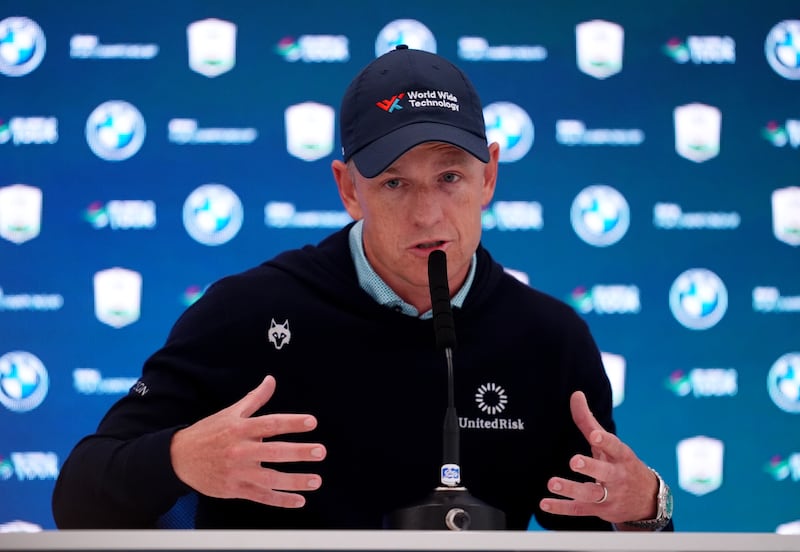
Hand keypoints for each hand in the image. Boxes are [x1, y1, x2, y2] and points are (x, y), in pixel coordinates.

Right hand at [170, 375, 325, 507]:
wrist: (179, 458)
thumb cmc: (208, 433)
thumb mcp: (230, 413)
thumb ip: (255, 399)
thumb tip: (271, 380)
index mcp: (240, 428)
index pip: (270, 424)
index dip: (292, 422)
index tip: (311, 422)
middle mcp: (240, 450)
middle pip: (274, 451)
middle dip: (299, 452)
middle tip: (320, 452)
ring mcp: (237, 472)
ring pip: (270, 478)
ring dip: (295, 481)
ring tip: (316, 480)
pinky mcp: (234, 489)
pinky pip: (261, 496)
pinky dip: (280, 500)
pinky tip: (299, 500)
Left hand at [539, 391, 657, 524]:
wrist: (647, 500)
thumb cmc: (621, 464)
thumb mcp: (610, 444)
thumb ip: (589, 421)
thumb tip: (575, 394)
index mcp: (622, 457)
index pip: (615, 447)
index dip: (605, 441)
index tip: (595, 436)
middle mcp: (617, 476)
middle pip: (604, 472)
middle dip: (590, 467)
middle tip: (574, 461)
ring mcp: (609, 495)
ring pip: (590, 494)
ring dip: (571, 489)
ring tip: (553, 483)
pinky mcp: (599, 510)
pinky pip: (579, 510)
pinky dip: (561, 508)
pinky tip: (544, 503)